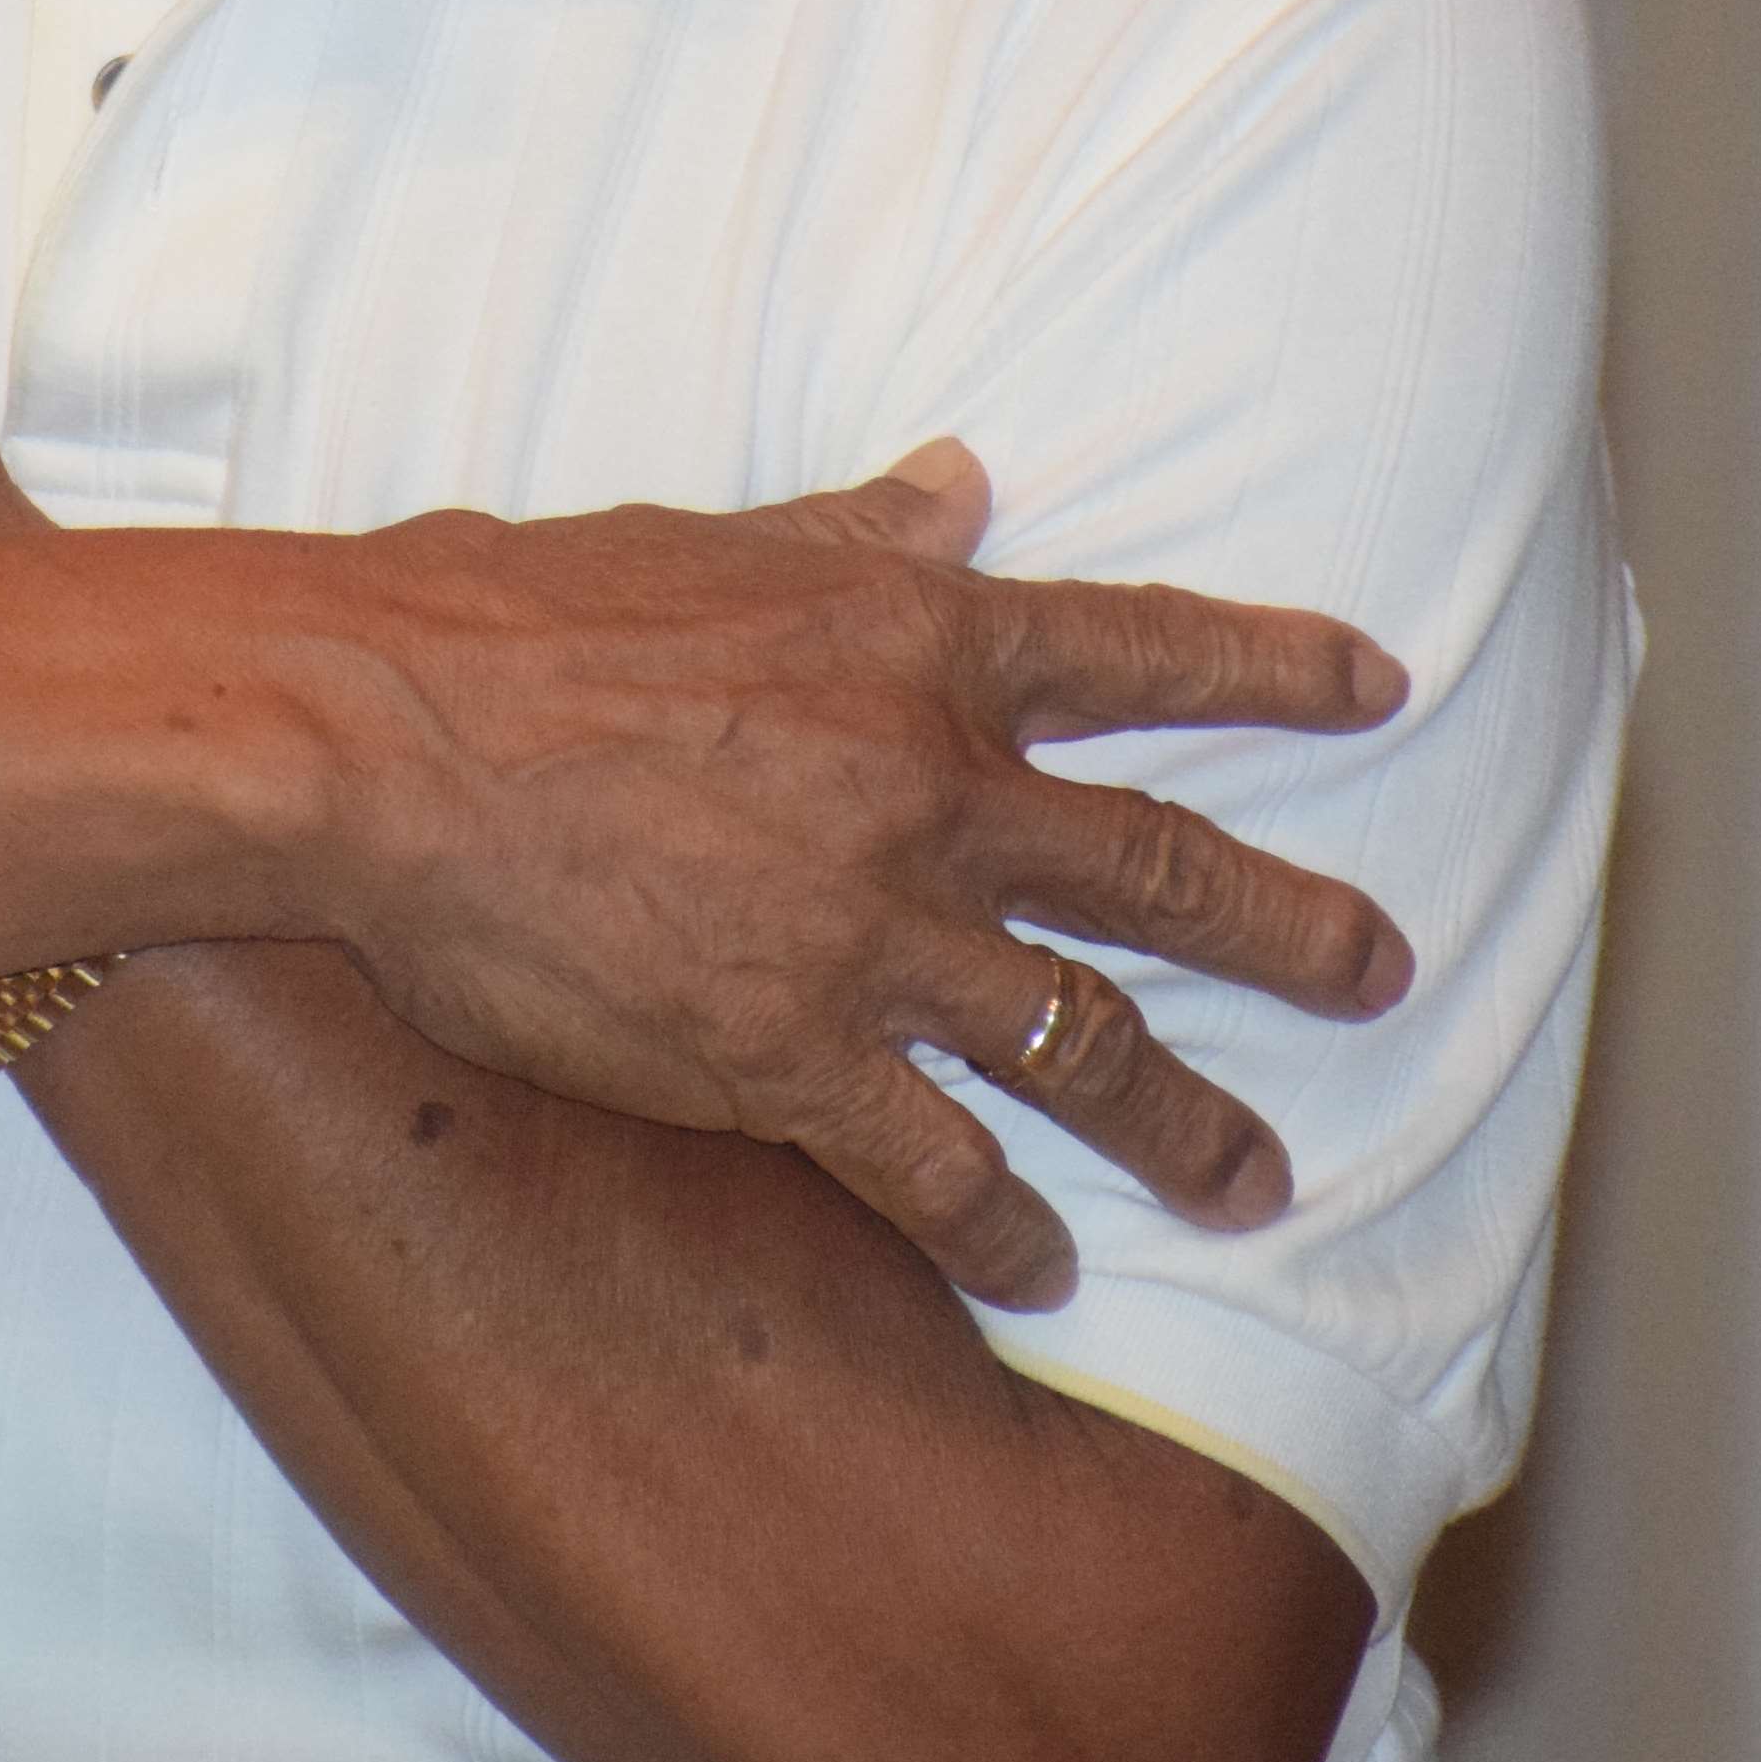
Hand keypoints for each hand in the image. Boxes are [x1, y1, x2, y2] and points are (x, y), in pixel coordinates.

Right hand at [311, 447, 1415, 1309]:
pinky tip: (1044, 1273)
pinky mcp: (787, 1057)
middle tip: (1381, 971)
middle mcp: (931, 787)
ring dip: (1188, 1121)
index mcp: (916, 641)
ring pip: (1086, 1042)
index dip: (1272, 666)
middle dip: (1293, 932)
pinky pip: (939, 1167)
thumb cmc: (515, 617)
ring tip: (1259, 1176)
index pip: (1142, 649)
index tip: (1375, 683)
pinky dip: (1006, 1228)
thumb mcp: (707, 544)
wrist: (379, 738)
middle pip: (1166, 871)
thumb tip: (959, 488)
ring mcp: (871, 933)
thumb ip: (852, 533)